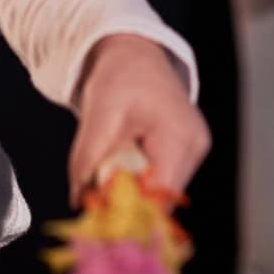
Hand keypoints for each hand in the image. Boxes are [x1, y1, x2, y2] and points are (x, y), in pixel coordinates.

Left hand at [69, 35, 208, 201]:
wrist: (134, 55)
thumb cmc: (119, 78)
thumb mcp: (97, 114)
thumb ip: (87, 159)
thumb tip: (79, 199)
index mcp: (179, 135)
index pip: (162, 193)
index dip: (133, 211)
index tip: (102, 218)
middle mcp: (195, 146)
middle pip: (164, 198)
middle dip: (129, 205)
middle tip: (96, 204)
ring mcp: (194, 150)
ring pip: (162, 193)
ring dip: (133, 194)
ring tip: (107, 180)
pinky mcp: (185, 153)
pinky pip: (161, 180)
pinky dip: (139, 183)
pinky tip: (121, 172)